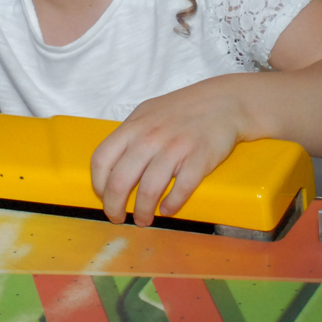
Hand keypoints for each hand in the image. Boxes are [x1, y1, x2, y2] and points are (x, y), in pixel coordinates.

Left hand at [89, 80, 244, 225]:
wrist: (223, 102)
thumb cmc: (180, 110)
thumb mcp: (145, 114)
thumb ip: (128, 136)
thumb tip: (111, 165)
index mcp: (132, 127)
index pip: (101, 159)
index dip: (98, 183)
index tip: (103, 196)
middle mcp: (149, 138)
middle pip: (120, 180)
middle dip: (114, 206)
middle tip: (117, 217)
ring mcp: (175, 148)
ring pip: (149, 190)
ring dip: (142, 211)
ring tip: (143, 220)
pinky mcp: (199, 159)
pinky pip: (181, 189)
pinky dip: (172, 204)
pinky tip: (167, 210)